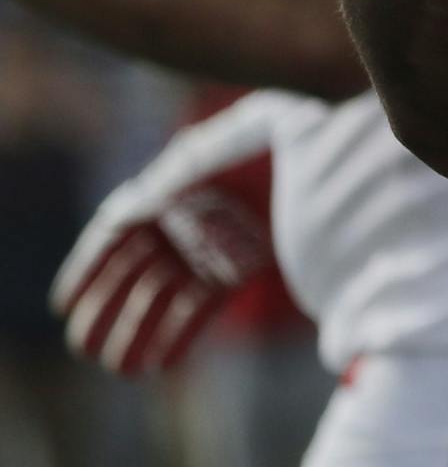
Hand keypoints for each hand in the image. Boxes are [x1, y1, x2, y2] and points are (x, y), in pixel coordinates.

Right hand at [51, 98, 282, 374]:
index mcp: (172, 182)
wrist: (338, 141)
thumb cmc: (277, 128)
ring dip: (138, 329)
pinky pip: (203, 303)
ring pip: (164, 293)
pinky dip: (179, 332)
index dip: (88, 266)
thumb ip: (174, 176)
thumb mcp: (219, 146)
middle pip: (135, 269)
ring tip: (118, 364)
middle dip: (106, 307)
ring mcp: (214, 241)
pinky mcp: (245, 261)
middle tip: (84, 343)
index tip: (64, 301)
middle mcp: (188, 215)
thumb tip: (128, 210)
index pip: (118, 228)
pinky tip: (159, 361)